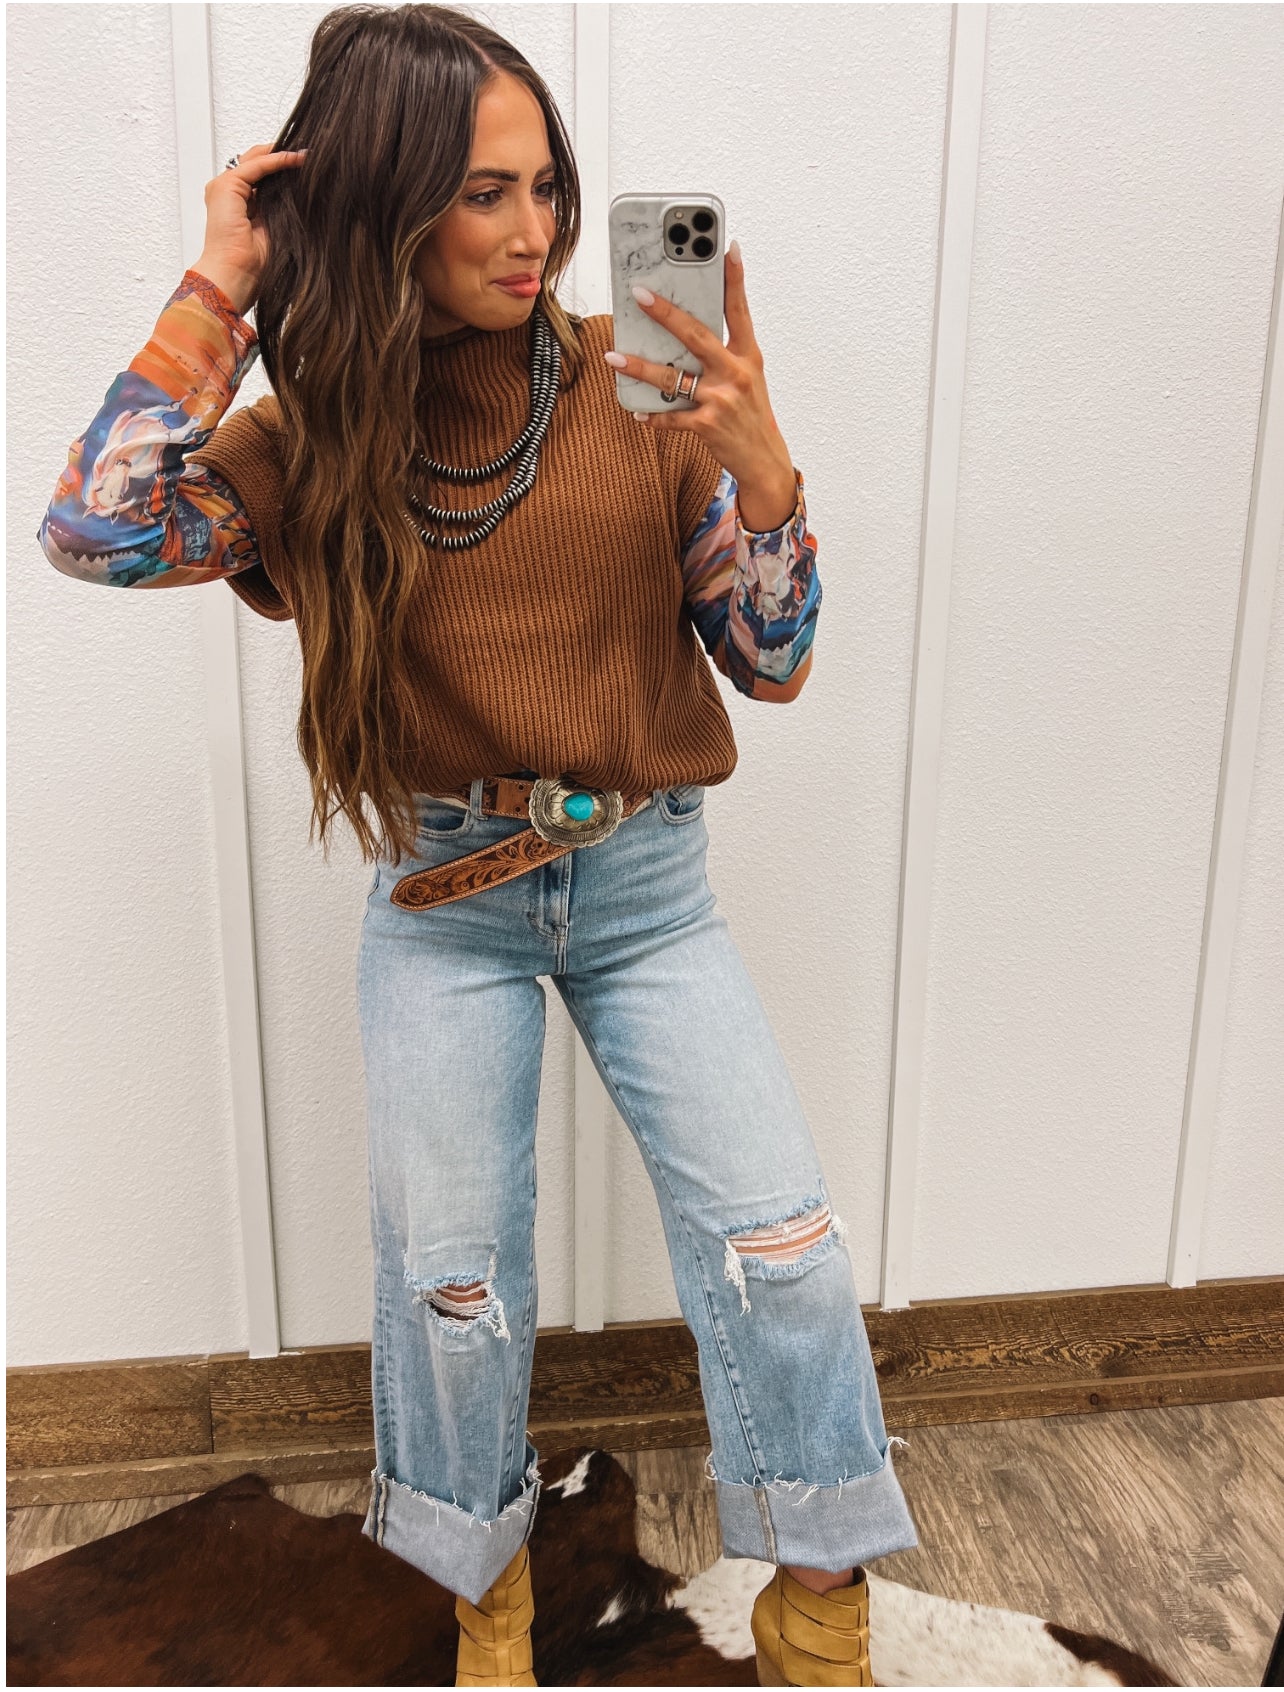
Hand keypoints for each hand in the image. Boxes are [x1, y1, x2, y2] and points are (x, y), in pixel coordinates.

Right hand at [194, 142, 308, 312]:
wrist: (236, 274)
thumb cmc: (254, 264)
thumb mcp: (275, 230)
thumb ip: (281, 209)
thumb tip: (306, 196)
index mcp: (239, 205)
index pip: (262, 176)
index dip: (283, 168)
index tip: (309, 166)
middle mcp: (229, 194)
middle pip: (257, 163)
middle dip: (282, 155)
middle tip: (309, 155)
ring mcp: (224, 188)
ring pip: (256, 160)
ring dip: (283, 154)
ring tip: (307, 154)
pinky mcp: (227, 186)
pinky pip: (257, 165)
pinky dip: (278, 160)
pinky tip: (298, 159)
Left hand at [603, 240, 795, 515]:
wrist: (763, 459)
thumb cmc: (750, 414)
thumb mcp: (747, 377)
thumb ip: (723, 353)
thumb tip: (684, 331)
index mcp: (748, 356)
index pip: (740, 310)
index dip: (735, 278)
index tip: (728, 247)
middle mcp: (736, 373)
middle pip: (696, 335)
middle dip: (665, 313)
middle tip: (640, 294)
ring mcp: (721, 399)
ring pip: (673, 377)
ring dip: (640, 367)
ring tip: (614, 357)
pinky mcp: (707, 425)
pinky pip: (671, 416)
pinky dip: (653, 415)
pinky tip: (637, 411)